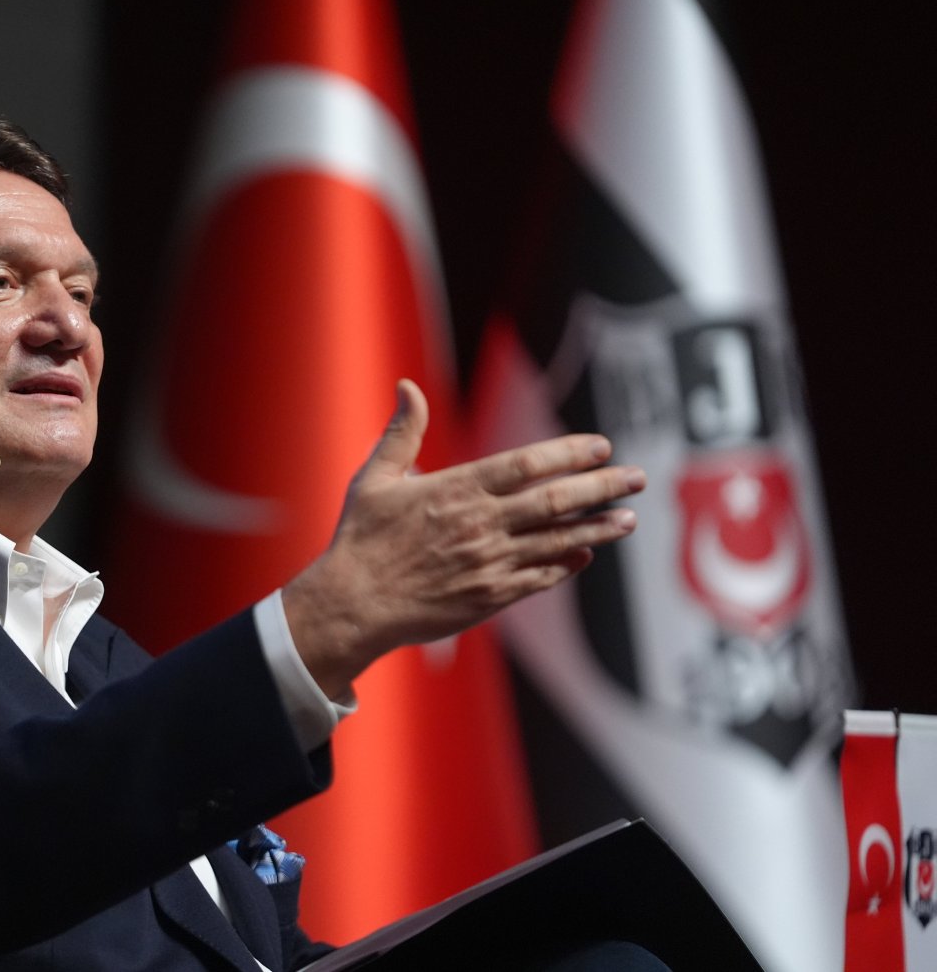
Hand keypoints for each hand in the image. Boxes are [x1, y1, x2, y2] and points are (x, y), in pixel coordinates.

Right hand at [283, 379, 645, 699]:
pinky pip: (538, 578)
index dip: (569, 454)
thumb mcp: (374, 478)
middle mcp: (480, 525)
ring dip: (597, 529)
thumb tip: (407, 386)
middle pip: (555, 501)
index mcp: (456, 490)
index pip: (526, 465)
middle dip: (602, 487)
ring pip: (556, 541)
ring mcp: (489, 564)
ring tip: (629, 519)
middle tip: (638, 478)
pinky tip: (585, 554)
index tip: (601, 446)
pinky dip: (566, 565)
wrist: (353, 605)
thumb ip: (402, 433)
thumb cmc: (361, 539)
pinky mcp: (488, 597)